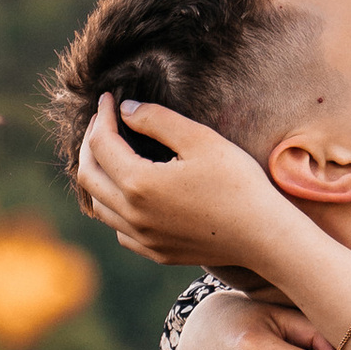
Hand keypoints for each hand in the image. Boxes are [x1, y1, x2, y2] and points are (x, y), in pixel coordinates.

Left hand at [76, 92, 298, 273]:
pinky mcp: (154, 252)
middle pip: (89, 176)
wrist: (261, 234)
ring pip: (99, 205)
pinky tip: (130, 191)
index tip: (107, 97)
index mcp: (139, 184)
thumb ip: (158, 120)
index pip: (102, 145)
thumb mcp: (200, 139)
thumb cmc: (237, 181)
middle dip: (91, 143)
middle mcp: (132, 215)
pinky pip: (118, 228)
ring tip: (111, 151)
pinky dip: (113, 205)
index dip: (102, 117)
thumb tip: (126, 110)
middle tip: (103, 120)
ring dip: (98, 174)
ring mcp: (141, 238)